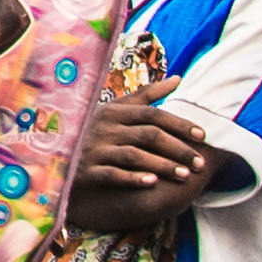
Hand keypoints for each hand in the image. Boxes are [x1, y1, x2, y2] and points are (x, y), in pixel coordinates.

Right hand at [67, 94, 211, 241]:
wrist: (58, 153)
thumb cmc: (95, 128)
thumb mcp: (118, 108)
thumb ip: (148, 95)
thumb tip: (178, 78)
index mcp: (115, 110)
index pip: (153, 114)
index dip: (179, 124)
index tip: (202, 136)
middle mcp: (106, 127)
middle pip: (149, 135)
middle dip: (178, 149)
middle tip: (200, 163)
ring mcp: (96, 148)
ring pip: (135, 156)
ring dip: (162, 166)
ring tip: (184, 176)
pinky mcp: (87, 169)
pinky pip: (113, 174)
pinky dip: (133, 178)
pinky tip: (152, 184)